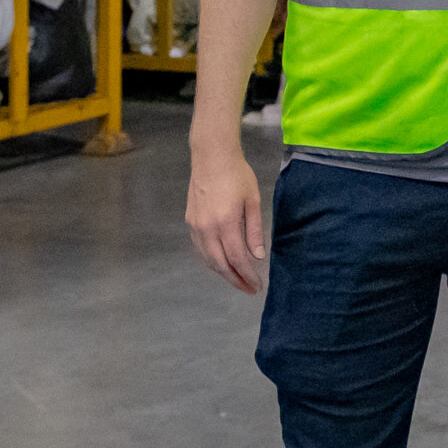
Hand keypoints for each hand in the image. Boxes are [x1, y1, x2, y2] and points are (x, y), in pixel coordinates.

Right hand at [186, 140, 266, 292]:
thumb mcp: (254, 200)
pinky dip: (211, 260)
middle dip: (235, 279)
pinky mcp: (190, 221)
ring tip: (238, 280)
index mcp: (225, 222)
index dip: (247, 274)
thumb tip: (257, 256)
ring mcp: (196, 225)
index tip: (257, 285)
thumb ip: (255, 230)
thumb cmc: (238, 175)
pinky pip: (200, 248)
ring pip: (208, 258)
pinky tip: (222, 263)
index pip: (237, 258)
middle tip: (249, 289)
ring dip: (223, 272)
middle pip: (220, 263)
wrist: (211, 157)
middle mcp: (207, 227)